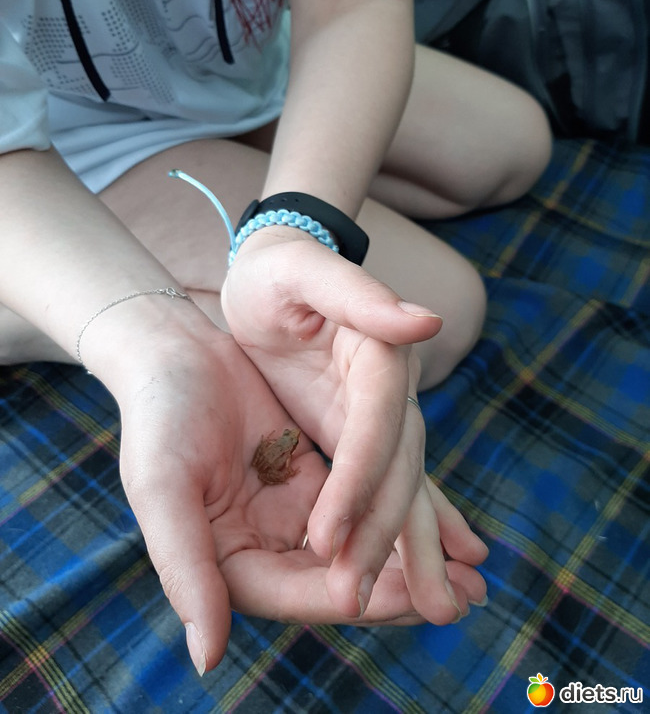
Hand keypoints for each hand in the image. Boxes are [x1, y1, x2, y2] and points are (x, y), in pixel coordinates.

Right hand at [114, 327, 470, 674]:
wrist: (172, 349)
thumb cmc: (157, 415)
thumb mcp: (163, 488)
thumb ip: (184, 570)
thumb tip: (208, 661)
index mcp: (223, 562)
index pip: (295, 595)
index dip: (354, 599)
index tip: (411, 598)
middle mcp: (260, 545)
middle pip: (336, 579)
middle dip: (400, 588)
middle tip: (467, 595)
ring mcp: (288, 511)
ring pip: (357, 544)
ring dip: (410, 557)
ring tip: (472, 569)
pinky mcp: (308, 475)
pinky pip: (361, 501)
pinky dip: (395, 511)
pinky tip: (442, 521)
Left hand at [221, 235, 488, 622]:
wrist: (281, 271)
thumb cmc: (281, 271)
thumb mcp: (305, 271)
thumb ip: (361, 295)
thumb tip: (427, 324)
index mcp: (380, 350)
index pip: (375, 425)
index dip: (358, 480)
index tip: (329, 537)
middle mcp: (393, 387)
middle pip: (399, 468)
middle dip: (389, 536)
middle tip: (378, 602)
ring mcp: (384, 412)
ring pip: (404, 487)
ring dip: (411, 547)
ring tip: (436, 609)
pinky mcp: (367, 430)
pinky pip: (392, 485)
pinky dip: (412, 527)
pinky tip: (435, 567)